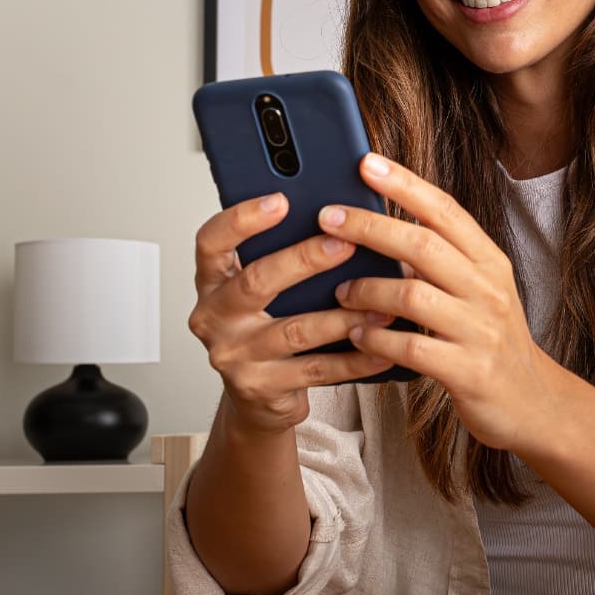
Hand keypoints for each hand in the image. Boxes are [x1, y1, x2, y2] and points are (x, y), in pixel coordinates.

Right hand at [188, 193, 395, 435]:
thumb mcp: (269, 286)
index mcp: (213, 280)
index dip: (242, 219)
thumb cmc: (271, 324)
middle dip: (304, 260)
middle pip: (256, 282)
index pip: (212, 241)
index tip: (281, 199)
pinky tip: (382, 346)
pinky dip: (354, 358)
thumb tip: (346, 216)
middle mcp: (214, 316)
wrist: (259, 395)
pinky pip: (315, 371)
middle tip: (346, 243)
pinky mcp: (260, 388)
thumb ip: (287, 252)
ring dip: (342, 316)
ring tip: (382, 303)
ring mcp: (235, 355)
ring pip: (293, 330)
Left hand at [319, 153, 567, 450]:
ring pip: (412, 295)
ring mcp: (480, 331)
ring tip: (340, 291)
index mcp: (490, 262)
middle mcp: (488, 289)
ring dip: (366, 290)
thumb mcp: (480, 290)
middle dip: (370, 226)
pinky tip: (358, 335)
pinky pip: (412, 349)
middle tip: (328, 217)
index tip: (366, 162)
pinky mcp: (469, 371)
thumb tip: (383, 226)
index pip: (446, 210)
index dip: (405, 184)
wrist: (533, 401)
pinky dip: (377, 340)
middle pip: (423, 245)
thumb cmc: (491, 340)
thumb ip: (442, 261)